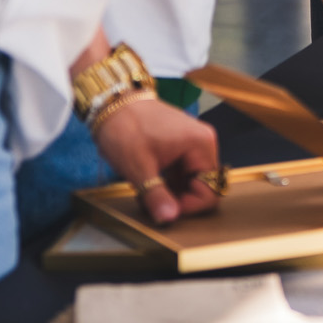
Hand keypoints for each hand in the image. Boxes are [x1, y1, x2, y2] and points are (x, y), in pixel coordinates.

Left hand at [89, 96, 223, 224]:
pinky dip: (169, 183)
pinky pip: (183, 173)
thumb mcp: (139, 168)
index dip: (189, 206)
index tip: (163, 208)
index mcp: (201, 144)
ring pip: (192, 182)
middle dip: (178, 200)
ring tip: (147, 193)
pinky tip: (149, 184)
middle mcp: (204, 142)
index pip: (211, 190)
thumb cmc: (126, 129)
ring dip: (172, 193)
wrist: (112, 103)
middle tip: (151, 202)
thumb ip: (156, 197)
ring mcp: (193, 142)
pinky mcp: (182, 145)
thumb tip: (169, 219)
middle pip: (203, 187)